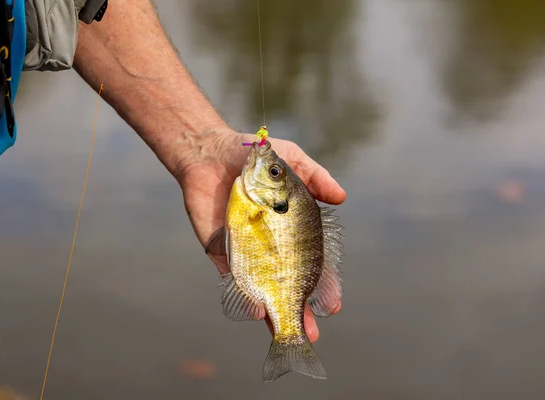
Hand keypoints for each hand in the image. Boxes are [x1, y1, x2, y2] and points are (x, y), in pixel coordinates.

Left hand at [176, 129, 346, 342]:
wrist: (210, 151)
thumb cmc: (255, 156)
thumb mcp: (292, 161)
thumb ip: (316, 178)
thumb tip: (342, 198)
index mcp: (289, 229)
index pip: (309, 265)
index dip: (321, 286)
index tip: (332, 303)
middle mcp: (268, 245)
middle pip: (285, 284)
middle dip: (298, 308)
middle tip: (313, 331)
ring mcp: (244, 250)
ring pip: (260, 288)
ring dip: (272, 312)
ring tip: (287, 331)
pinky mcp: (218, 248)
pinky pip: (231, 275)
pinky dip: (242, 293)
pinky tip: (255, 310)